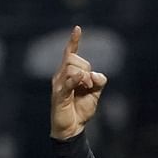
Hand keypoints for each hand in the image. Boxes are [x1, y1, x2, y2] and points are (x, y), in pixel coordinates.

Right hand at [50, 25, 107, 139]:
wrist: (72, 129)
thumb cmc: (80, 110)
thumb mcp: (95, 93)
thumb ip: (98, 81)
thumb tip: (95, 74)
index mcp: (68, 73)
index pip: (70, 53)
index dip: (73, 41)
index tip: (77, 29)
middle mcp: (60, 76)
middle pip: (74, 59)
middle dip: (86, 68)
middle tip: (90, 85)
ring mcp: (58, 85)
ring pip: (72, 68)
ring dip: (85, 77)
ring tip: (87, 89)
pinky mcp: (59, 95)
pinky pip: (68, 82)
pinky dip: (76, 79)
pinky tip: (82, 81)